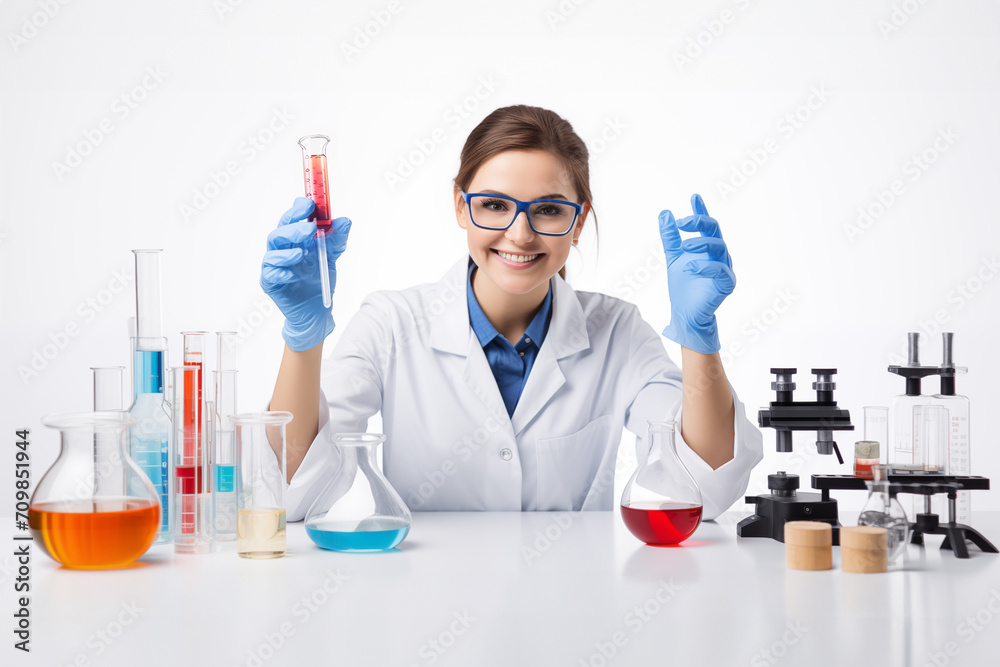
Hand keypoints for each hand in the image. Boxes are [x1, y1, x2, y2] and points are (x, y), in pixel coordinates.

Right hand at [260, 197, 351, 351]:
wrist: (317, 310)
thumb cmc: (318, 280)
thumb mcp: (331, 256)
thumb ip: (337, 239)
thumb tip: (346, 221)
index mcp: (294, 239)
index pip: (291, 219)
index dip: (297, 210)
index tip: (309, 204)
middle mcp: (282, 249)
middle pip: (280, 232)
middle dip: (294, 228)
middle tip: (310, 229)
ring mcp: (275, 266)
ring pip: (272, 252)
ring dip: (287, 251)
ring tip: (302, 253)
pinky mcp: (271, 283)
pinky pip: (270, 275)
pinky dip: (281, 272)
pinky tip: (292, 275)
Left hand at [658, 194, 734, 354]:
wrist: (685, 313)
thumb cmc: (683, 286)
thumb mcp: (672, 258)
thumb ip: (670, 237)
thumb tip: (664, 213)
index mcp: (706, 248)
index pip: (705, 225)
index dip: (700, 210)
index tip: (694, 197)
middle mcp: (717, 255)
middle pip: (714, 231)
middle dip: (700, 222)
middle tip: (681, 222)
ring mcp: (724, 268)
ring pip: (719, 247)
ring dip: (701, 243)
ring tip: (684, 247)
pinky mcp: (726, 284)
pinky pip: (721, 271)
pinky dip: (705, 267)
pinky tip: (690, 268)